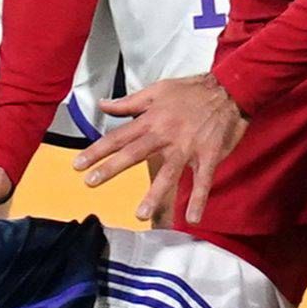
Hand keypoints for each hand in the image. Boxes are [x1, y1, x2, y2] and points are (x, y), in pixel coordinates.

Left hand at [79, 74, 246, 225]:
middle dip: (112, 168)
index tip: (78, 164)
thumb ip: (129, 102)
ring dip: (154, 194)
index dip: (97, 151)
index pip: (118, 137)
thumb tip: (103, 104)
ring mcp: (187, 147)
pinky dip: (198, 199)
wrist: (228, 89)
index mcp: (151, 119)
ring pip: (167, 173)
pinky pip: (203, 181)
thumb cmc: (191, 90)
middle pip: (134, 153)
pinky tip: (192, 218)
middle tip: (92, 183)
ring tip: (140, 214)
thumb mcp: (157, 90)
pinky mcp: (208, 156)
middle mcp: (166, 134)